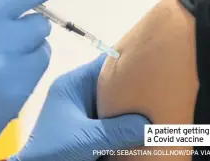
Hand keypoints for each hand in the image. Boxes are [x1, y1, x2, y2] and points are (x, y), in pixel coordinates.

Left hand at [10, 55, 148, 160]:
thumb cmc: (53, 149)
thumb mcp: (86, 139)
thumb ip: (118, 131)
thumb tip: (150, 125)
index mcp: (73, 84)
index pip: (103, 63)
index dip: (127, 59)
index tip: (149, 60)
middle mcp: (78, 90)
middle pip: (109, 80)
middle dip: (131, 83)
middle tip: (157, 82)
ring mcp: (82, 105)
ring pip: (111, 96)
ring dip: (128, 101)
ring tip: (153, 98)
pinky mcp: (86, 120)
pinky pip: (108, 112)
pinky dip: (122, 115)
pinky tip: (138, 118)